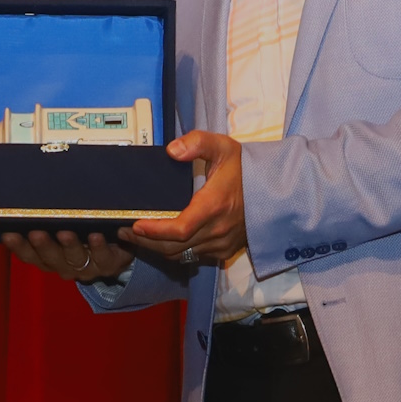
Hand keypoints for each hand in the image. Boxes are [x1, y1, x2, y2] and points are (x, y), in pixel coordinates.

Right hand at [3, 228, 136, 282]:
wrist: (116, 252)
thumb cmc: (82, 233)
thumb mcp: (61, 226)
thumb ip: (47, 218)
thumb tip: (24, 193)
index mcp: (49, 258)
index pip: (29, 254)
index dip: (18, 246)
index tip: (8, 234)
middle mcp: (64, 266)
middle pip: (50, 259)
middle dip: (43, 245)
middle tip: (36, 233)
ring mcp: (86, 267)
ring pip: (75, 259)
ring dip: (69, 246)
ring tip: (65, 233)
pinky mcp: (108, 264)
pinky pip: (102, 256)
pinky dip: (99, 246)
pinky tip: (95, 235)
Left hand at [123, 130, 244, 267]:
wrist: (276, 193)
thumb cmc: (247, 169)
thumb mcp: (224, 147)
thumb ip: (197, 143)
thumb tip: (172, 151)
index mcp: (214, 206)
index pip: (178, 230)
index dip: (153, 232)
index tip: (134, 225)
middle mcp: (217, 230)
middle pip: (173, 248)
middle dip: (145, 242)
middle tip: (124, 232)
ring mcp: (221, 244)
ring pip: (181, 256)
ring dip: (157, 249)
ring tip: (137, 237)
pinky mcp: (223, 251)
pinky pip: (193, 258)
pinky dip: (175, 252)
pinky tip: (162, 242)